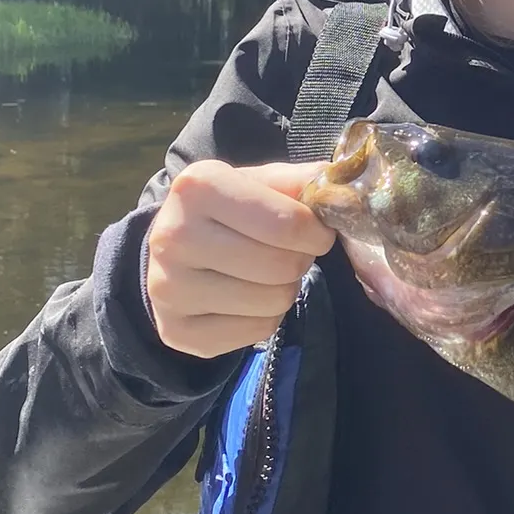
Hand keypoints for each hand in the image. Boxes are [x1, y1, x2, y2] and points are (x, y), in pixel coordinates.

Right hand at [144, 159, 334, 358]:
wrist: (172, 247)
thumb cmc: (228, 210)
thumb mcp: (260, 182)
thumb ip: (302, 182)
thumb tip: (344, 193)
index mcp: (198, 188)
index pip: (288, 224)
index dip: (317, 233)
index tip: (316, 232)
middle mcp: (173, 236)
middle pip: (282, 265)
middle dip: (300, 260)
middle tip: (289, 253)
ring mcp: (169, 288)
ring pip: (273, 301)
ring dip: (285, 289)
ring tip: (265, 274)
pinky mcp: (176, 330)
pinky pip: (257, 331)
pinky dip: (266, 318)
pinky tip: (246, 299)